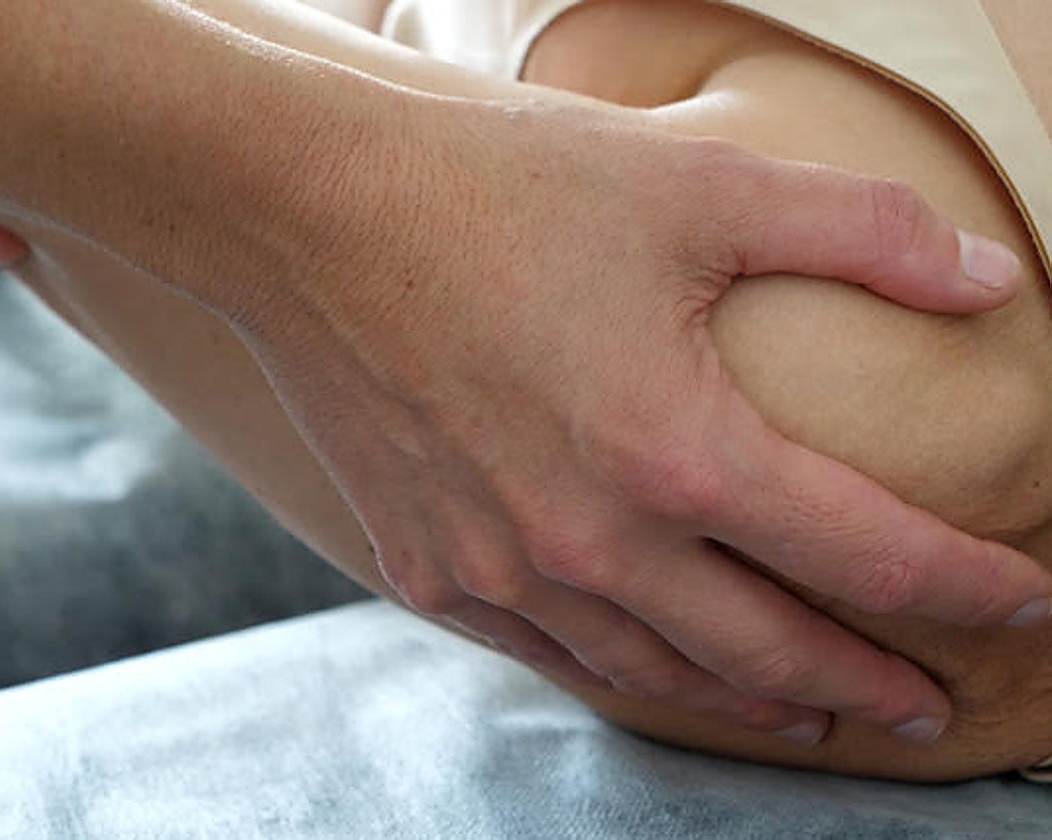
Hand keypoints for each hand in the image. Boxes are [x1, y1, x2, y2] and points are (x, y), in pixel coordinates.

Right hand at [229, 98, 1048, 746]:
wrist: (307, 207)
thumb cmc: (499, 187)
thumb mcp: (701, 184)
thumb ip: (863, 232)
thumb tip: (989, 279)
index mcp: (675, 450)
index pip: (862, 553)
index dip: (959, 587)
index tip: (1018, 604)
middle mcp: (589, 539)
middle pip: (765, 649)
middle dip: (864, 684)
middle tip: (922, 709)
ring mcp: (496, 568)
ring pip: (653, 673)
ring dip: (746, 701)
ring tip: (804, 716)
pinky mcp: (424, 565)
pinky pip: (543, 652)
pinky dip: (616, 673)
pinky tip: (646, 672)